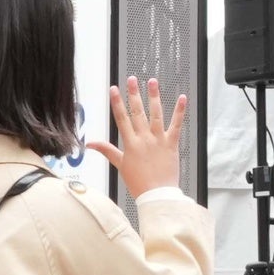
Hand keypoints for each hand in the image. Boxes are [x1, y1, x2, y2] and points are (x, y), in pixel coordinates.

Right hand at [87, 77, 188, 201]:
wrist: (157, 195)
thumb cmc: (139, 183)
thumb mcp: (120, 165)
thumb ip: (107, 151)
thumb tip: (91, 144)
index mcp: (131, 144)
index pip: (121, 119)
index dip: (117, 103)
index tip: (114, 89)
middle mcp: (144, 139)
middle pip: (137, 113)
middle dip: (134, 94)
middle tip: (132, 79)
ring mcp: (159, 140)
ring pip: (156, 114)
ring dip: (154, 97)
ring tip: (152, 81)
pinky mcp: (172, 144)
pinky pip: (176, 125)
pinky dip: (180, 112)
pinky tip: (182, 98)